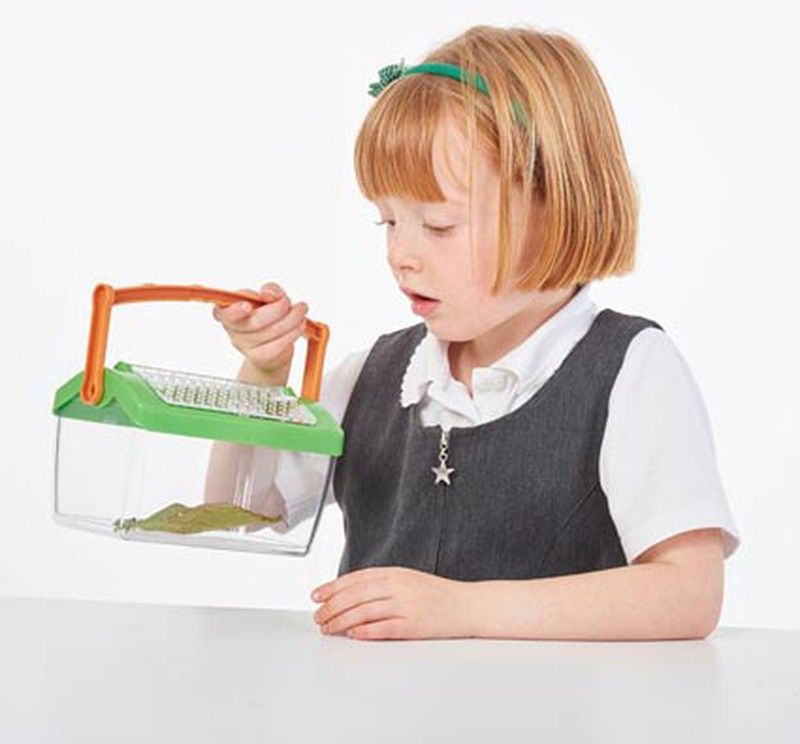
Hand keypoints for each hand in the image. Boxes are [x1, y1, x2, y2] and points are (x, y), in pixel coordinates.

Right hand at [212, 282, 308, 384]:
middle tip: (288, 301)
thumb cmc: (268, 314)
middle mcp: (231, 330)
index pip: (225, 313)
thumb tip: (269, 294)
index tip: (247, 306)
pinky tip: (299, 325)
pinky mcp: (260, 357)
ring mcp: (244, 346)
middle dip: (278, 309)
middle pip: (254, 321)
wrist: (274, 343)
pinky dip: (293, 333)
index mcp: (226, 311)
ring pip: (270, 332)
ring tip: (301, 310)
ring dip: (291, 319)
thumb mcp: (269, 297)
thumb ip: (269, 290)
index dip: (236, 310)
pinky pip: (279, 344)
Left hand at [311, 566, 473, 640]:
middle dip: (332, 606)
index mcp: (396, 573)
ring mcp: (407, 605)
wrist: (469, 605)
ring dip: (342, 620)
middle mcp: (399, 586)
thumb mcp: (409, 580)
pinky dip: (366, 630)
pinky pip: (384, 627)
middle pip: (356, 595)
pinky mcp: (414, 625)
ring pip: (365, 611)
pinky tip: (352, 634)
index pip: (356, 578)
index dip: (333, 587)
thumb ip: (383, 585)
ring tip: (329, 629)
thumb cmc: (438, 596)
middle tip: (318, 617)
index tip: (316, 595)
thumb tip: (351, 595)